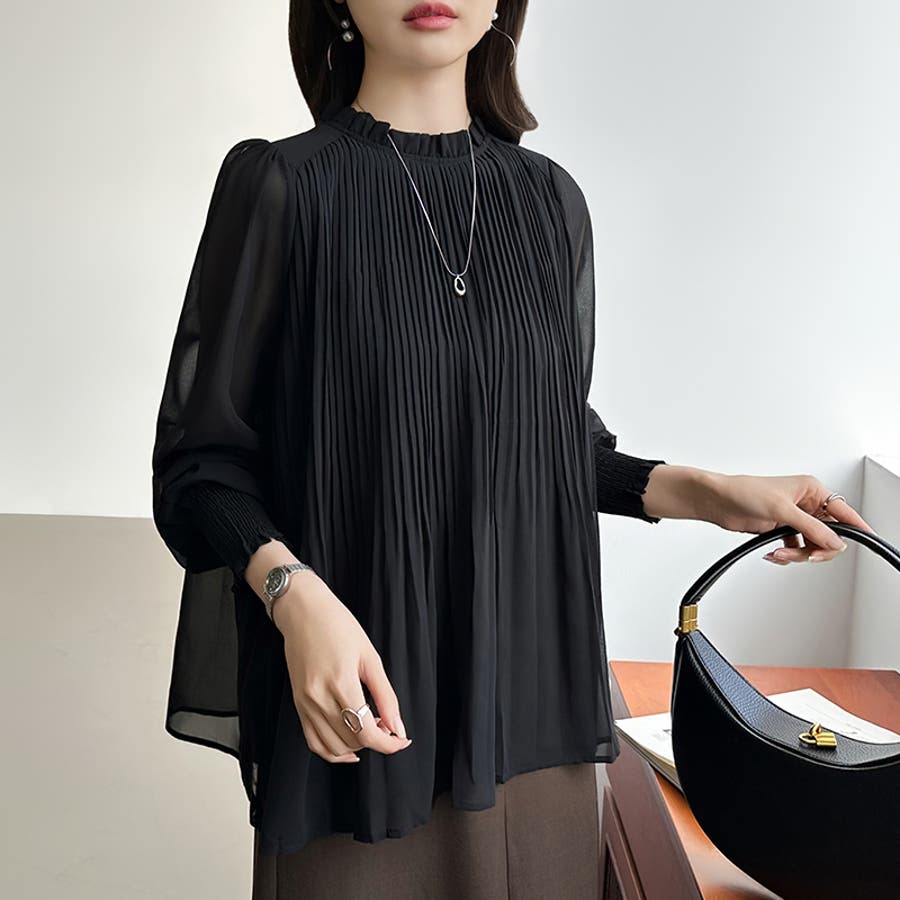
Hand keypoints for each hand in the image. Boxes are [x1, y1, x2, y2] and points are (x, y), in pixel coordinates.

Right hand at [272, 572, 412, 762]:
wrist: (303, 611)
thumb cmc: (338, 626)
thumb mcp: (370, 657)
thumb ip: (385, 695)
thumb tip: (398, 726)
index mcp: (340, 683)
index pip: (366, 733)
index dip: (389, 743)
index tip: (402, 740)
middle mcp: (318, 699)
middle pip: (352, 741)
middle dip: (376, 740)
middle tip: (389, 725)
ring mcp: (305, 704)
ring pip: (333, 748)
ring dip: (356, 746)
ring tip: (369, 727)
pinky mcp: (298, 705)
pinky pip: (314, 741)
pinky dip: (333, 750)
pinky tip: (349, 743)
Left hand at [701, 472, 876, 563]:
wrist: (716, 501)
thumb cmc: (743, 492)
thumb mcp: (781, 510)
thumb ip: (811, 528)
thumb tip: (834, 541)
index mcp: (811, 490)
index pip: (843, 511)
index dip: (856, 526)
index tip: (869, 538)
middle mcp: (805, 503)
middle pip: (828, 534)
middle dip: (816, 547)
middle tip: (807, 554)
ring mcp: (793, 518)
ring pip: (811, 544)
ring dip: (797, 553)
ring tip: (779, 552)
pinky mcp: (780, 529)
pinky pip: (795, 548)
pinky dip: (787, 554)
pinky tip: (773, 553)